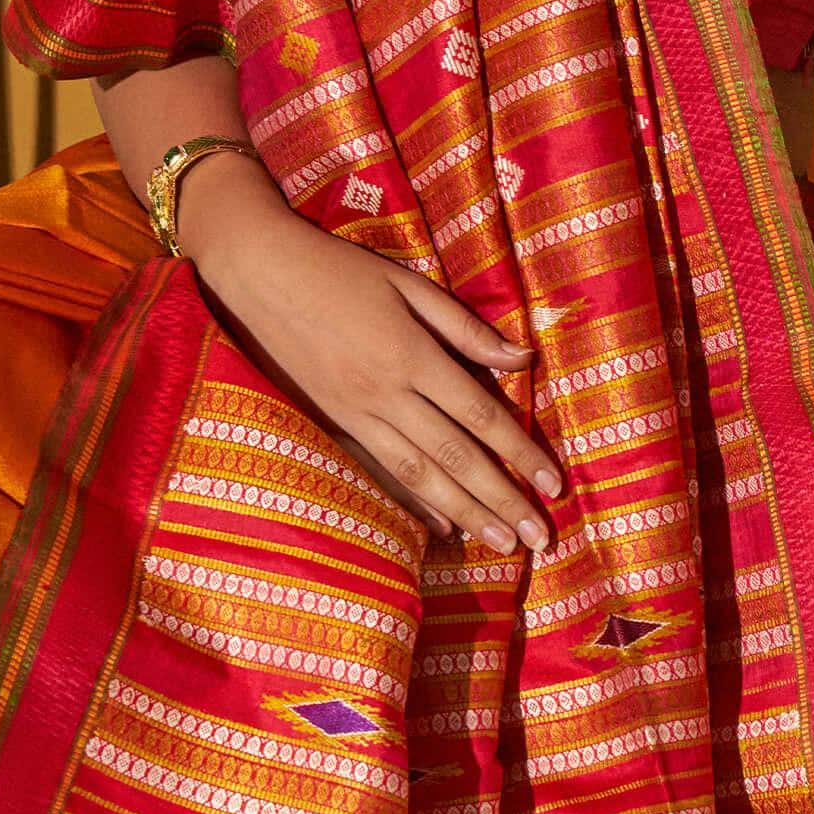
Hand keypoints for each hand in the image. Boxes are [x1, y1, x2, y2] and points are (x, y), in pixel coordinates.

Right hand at [179, 162, 558, 553]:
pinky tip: (442, 527)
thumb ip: (465, 328)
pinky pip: (379, 471)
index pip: (480, 416)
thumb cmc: (340, 271)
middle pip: (456, 457)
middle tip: (539, 539)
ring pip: (419, 474)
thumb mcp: (408, 284)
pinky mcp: (332, 423)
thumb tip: (522, 360)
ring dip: (465, 511)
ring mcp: (356, 415)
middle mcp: (387, 394)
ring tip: (501, 542)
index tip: (554, 484)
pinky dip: (413, 503)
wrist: (259, 274)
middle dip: (502, 500)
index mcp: (412, 355)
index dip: (521, 454)